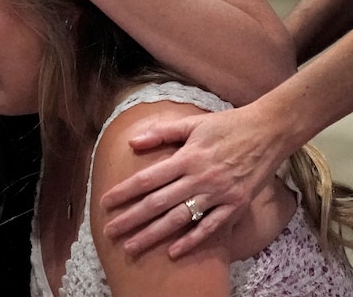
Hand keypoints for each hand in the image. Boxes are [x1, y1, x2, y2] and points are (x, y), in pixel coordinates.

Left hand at [99, 106, 285, 258]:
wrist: (269, 132)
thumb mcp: (192, 123)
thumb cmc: (227, 126)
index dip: (125, 192)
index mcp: (187, 157)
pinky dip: (192, 241)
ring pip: (180, 219)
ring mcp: (219, 194)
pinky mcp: (236, 206)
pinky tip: (173, 252)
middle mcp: (200, 178)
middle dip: (132, 219)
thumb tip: (133, 142)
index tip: (106, 203)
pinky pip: (211, 227)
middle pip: (158, 203)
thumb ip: (162, 133)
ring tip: (132, 247)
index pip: (148, 178)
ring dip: (154, 235)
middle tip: (110, 232)